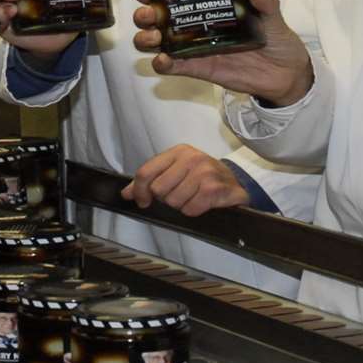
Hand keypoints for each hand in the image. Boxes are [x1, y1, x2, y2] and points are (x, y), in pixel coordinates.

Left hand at [121, 145, 252, 216]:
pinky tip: (202, 203)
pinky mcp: (213, 188)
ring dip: (181, 206)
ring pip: (173, 201)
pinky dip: (193, 211)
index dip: (139, 190)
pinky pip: (189, 209)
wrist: (235, 184)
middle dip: (166, 199)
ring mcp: (203, 172)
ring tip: (193, 197)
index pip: (146, 172)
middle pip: (158, 189)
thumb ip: (150, 180)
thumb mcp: (176, 172)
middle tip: (180, 195)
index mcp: (178, 152)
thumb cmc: (203, 178)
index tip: (142, 201)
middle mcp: (190, 158)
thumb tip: (126, 193)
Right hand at [131, 0, 313, 105]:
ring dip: (148, 38)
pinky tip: (161, 60)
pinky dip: (162, 64)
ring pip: (159, 42)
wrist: (287, 74)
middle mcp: (196, 26)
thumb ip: (266, 5)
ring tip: (153, 37)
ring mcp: (195, 48)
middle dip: (146, 15)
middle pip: (159, 18)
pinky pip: (174, 67)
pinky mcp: (199, 69)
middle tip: (148, 14)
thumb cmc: (278, 40)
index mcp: (210, 7)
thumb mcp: (274, 18)